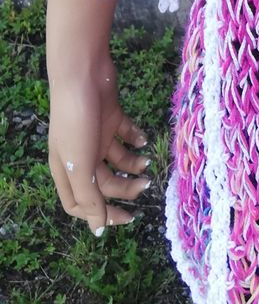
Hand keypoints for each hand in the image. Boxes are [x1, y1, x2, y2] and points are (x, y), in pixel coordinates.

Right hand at [47, 54, 151, 236]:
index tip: (127, 217)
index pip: (81, 204)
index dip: (102, 214)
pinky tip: (143, 138)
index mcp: (66, 170)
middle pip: (104, 183)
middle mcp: (80, 155)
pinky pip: (125, 134)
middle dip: (125, 188)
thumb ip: (89, 197)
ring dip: (133, 165)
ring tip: (147, 163)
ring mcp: (96, 135)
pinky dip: (136, 138)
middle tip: (145, 186)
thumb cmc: (76, 120)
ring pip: (117, 160)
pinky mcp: (110, 116)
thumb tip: (97, 230)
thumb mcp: (79, 164)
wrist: (83, 73)